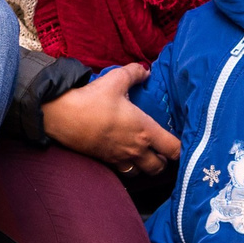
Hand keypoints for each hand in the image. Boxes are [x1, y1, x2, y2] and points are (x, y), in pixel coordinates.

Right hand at [40, 64, 179, 176]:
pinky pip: (124, 172)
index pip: (173, 149)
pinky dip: (129, 167)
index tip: (180, 142)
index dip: (180, 148)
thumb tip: (145, 70)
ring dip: (146, 166)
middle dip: (164, 160)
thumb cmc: (93, 99)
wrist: (63, 116)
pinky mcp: (105, 160)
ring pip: (142, 172)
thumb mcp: (116, 79)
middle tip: (162, 149)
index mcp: (145, 130)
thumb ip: (135, 73)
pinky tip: (125, 155)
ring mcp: (120, 157)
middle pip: (159, 167)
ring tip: (145, 154)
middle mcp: (136, 149)